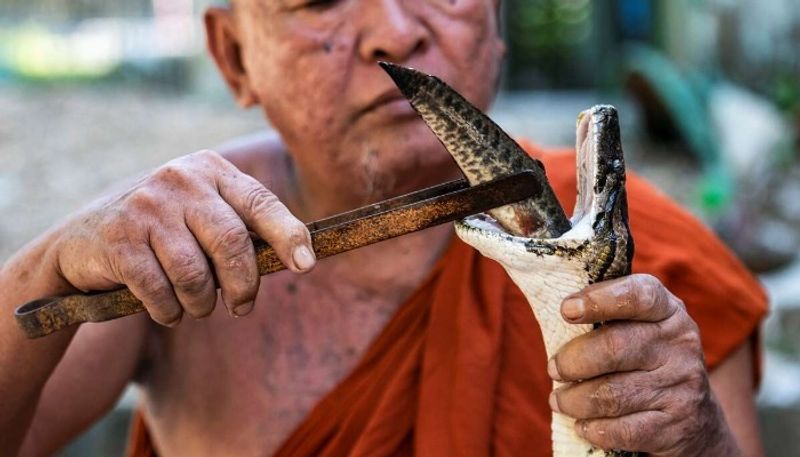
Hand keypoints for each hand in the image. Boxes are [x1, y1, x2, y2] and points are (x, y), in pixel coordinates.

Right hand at [52, 150, 314, 325]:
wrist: (82, 241)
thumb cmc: (164, 233)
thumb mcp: (202, 214)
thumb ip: (242, 227)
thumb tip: (300, 258)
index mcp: (210, 169)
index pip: (260, 202)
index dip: (288, 234)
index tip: (306, 264)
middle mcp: (180, 179)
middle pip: (232, 242)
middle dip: (243, 285)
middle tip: (241, 307)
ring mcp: (146, 206)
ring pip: (195, 273)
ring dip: (201, 304)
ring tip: (196, 307)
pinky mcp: (118, 238)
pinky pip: (160, 291)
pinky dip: (169, 311)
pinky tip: (166, 310)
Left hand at [547, 274, 739, 456]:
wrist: (697, 420)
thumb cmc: (648, 361)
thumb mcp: (642, 328)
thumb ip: (610, 313)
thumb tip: (562, 309)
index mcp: (669, 312)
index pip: (639, 295)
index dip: (599, 300)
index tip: (566, 309)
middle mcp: (680, 345)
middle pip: (614, 347)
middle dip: (572, 361)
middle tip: (553, 369)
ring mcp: (682, 386)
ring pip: (611, 394)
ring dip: (574, 399)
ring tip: (558, 400)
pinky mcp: (677, 426)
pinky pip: (622, 430)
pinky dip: (594, 428)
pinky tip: (583, 425)